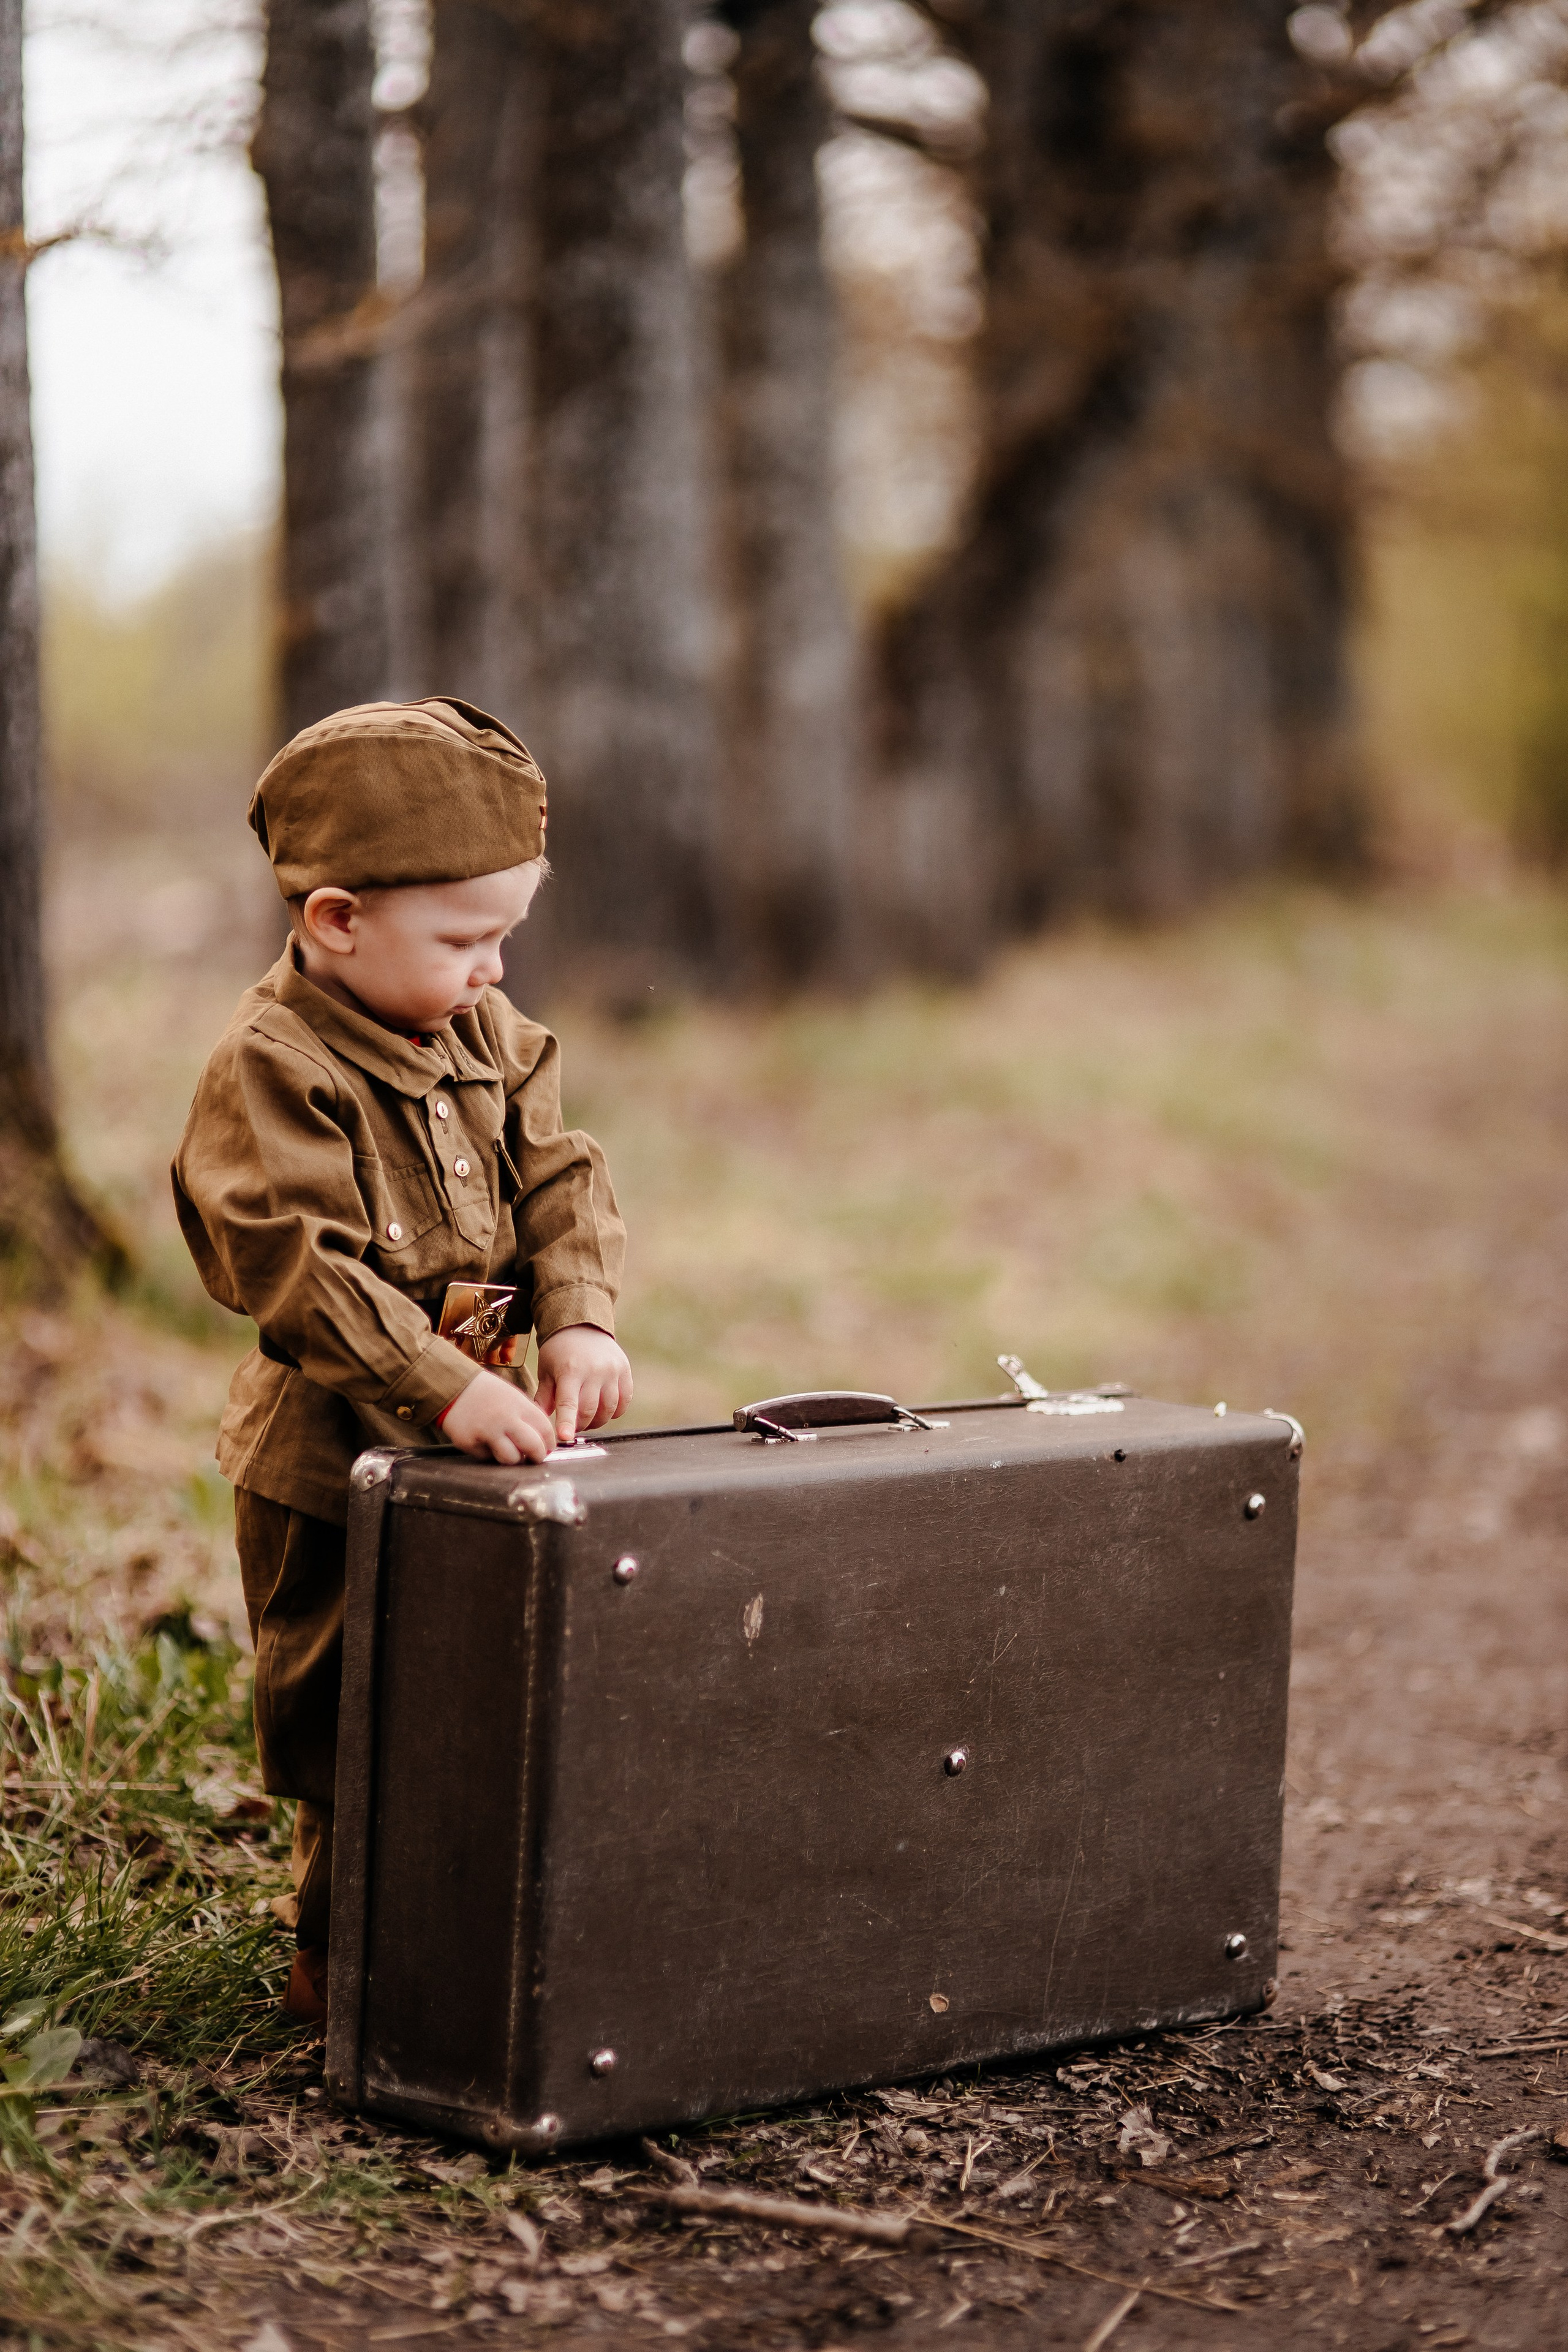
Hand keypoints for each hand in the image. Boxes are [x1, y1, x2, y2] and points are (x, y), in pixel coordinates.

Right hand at [438, 1369, 556, 1464]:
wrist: (454, 1387)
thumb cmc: (487, 1394)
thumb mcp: (513, 1397)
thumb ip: (528, 1417)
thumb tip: (543, 1441)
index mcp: (519, 1405)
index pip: (545, 1430)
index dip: (549, 1443)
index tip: (546, 1448)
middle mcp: (505, 1418)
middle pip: (533, 1447)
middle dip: (537, 1457)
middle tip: (533, 1458)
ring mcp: (486, 1431)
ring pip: (511, 1459)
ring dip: (512, 1459)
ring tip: (508, 1450)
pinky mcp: (469, 1442)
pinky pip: (487, 1458)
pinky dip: (489, 1453)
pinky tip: (484, 1441)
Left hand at [535, 1324, 632, 1444]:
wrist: (582, 1326)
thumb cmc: (559, 1351)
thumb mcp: (546, 1371)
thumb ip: (544, 1397)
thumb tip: (539, 1422)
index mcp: (570, 1370)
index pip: (569, 1402)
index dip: (566, 1422)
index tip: (564, 1437)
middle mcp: (594, 1370)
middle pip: (590, 1411)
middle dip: (580, 1425)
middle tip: (572, 1424)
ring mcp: (612, 1371)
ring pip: (609, 1410)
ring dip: (597, 1421)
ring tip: (587, 1417)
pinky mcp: (625, 1372)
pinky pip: (623, 1402)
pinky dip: (613, 1412)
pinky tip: (602, 1408)